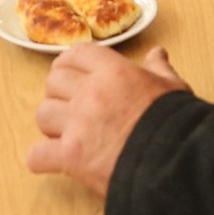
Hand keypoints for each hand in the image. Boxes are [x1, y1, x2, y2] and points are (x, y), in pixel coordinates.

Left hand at [26, 44, 190, 195]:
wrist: (175, 161)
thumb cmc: (176, 123)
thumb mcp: (172, 87)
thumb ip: (159, 69)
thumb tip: (157, 53)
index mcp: (114, 72)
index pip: (77, 54)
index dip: (69, 62)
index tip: (69, 72)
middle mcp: (90, 93)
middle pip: (53, 81)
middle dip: (58, 92)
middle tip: (69, 104)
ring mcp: (77, 125)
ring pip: (42, 114)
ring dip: (51, 123)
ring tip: (64, 132)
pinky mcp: (70, 156)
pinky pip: (37, 154)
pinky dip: (42, 158)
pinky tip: (53, 160)